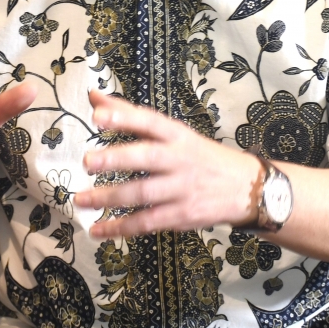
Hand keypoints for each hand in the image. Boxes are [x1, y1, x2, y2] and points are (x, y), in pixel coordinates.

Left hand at [75, 89, 262, 236]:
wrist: (247, 188)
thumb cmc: (201, 156)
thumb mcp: (174, 132)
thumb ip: (131, 115)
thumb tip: (94, 97)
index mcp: (177, 134)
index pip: (150, 121)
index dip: (124, 117)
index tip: (97, 114)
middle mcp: (180, 159)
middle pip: (147, 157)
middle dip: (116, 159)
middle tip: (87, 161)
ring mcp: (182, 189)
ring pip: (143, 193)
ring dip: (109, 198)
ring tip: (81, 199)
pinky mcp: (182, 215)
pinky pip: (147, 222)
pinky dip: (121, 228)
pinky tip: (98, 230)